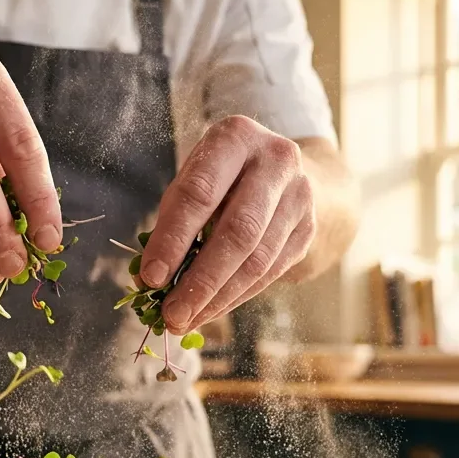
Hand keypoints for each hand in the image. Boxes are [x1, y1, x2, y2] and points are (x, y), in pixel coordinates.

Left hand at [140, 116, 316, 334]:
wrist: (289, 173)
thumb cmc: (224, 177)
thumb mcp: (196, 178)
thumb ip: (173, 219)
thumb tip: (150, 280)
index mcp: (236, 137)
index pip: (199, 194)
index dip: (173, 240)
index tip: (151, 278)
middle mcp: (276, 160)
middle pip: (237, 232)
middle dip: (200, 280)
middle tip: (171, 314)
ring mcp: (300, 195)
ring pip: (257, 260)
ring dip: (217, 297)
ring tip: (185, 320)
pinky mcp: (309, 228)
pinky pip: (270, 272)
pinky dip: (236, 297)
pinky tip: (211, 311)